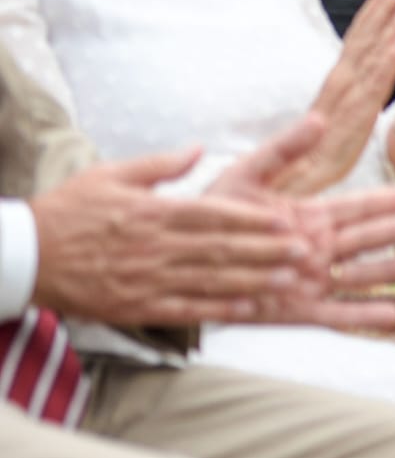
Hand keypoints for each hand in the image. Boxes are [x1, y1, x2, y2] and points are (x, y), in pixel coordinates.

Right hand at [27, 147, 313, 326]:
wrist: (25, 256)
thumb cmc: (68, 211)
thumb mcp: (110, 175)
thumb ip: (160, 165)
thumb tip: (199, 148)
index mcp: (152, 212)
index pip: (212, 214)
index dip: (251, 219)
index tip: (283, 220)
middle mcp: (154, 247)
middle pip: (220, 249)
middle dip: (266, 250)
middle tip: (304, 250)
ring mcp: (146, 279)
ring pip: (210, 280)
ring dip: (253, 280)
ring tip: (289, 279)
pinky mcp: (136, 306)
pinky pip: (184, 308)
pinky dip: (217, 309)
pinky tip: (247, 309)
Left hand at [209, 113, 394, 329]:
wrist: (178, 262)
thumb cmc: (211, 217)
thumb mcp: (245, 176)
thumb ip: (282, 150)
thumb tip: (319, 119)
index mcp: (310, 216)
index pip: (360, 206)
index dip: (393, 199)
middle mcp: (317, 249)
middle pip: (366, 238)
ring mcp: (310, 281)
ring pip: (359, 274)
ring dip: (388, 269)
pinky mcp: (296, 311)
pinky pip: (335, 314)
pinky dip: (362, 314)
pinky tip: (392, 314)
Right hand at [274, 0, 394, 196]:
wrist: (291, 197)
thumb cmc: (308, 165)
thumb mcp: (329, 128)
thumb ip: (342, 103)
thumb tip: (350, 89)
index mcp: (333, 89)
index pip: (353, 45)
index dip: (370, 17)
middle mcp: (338, 90)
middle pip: (361, 44)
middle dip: (381, 12)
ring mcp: (346, 104)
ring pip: (371, 58)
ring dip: (390, 27)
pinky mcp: (355, 122)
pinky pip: (375, 87)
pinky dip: (389, 62)